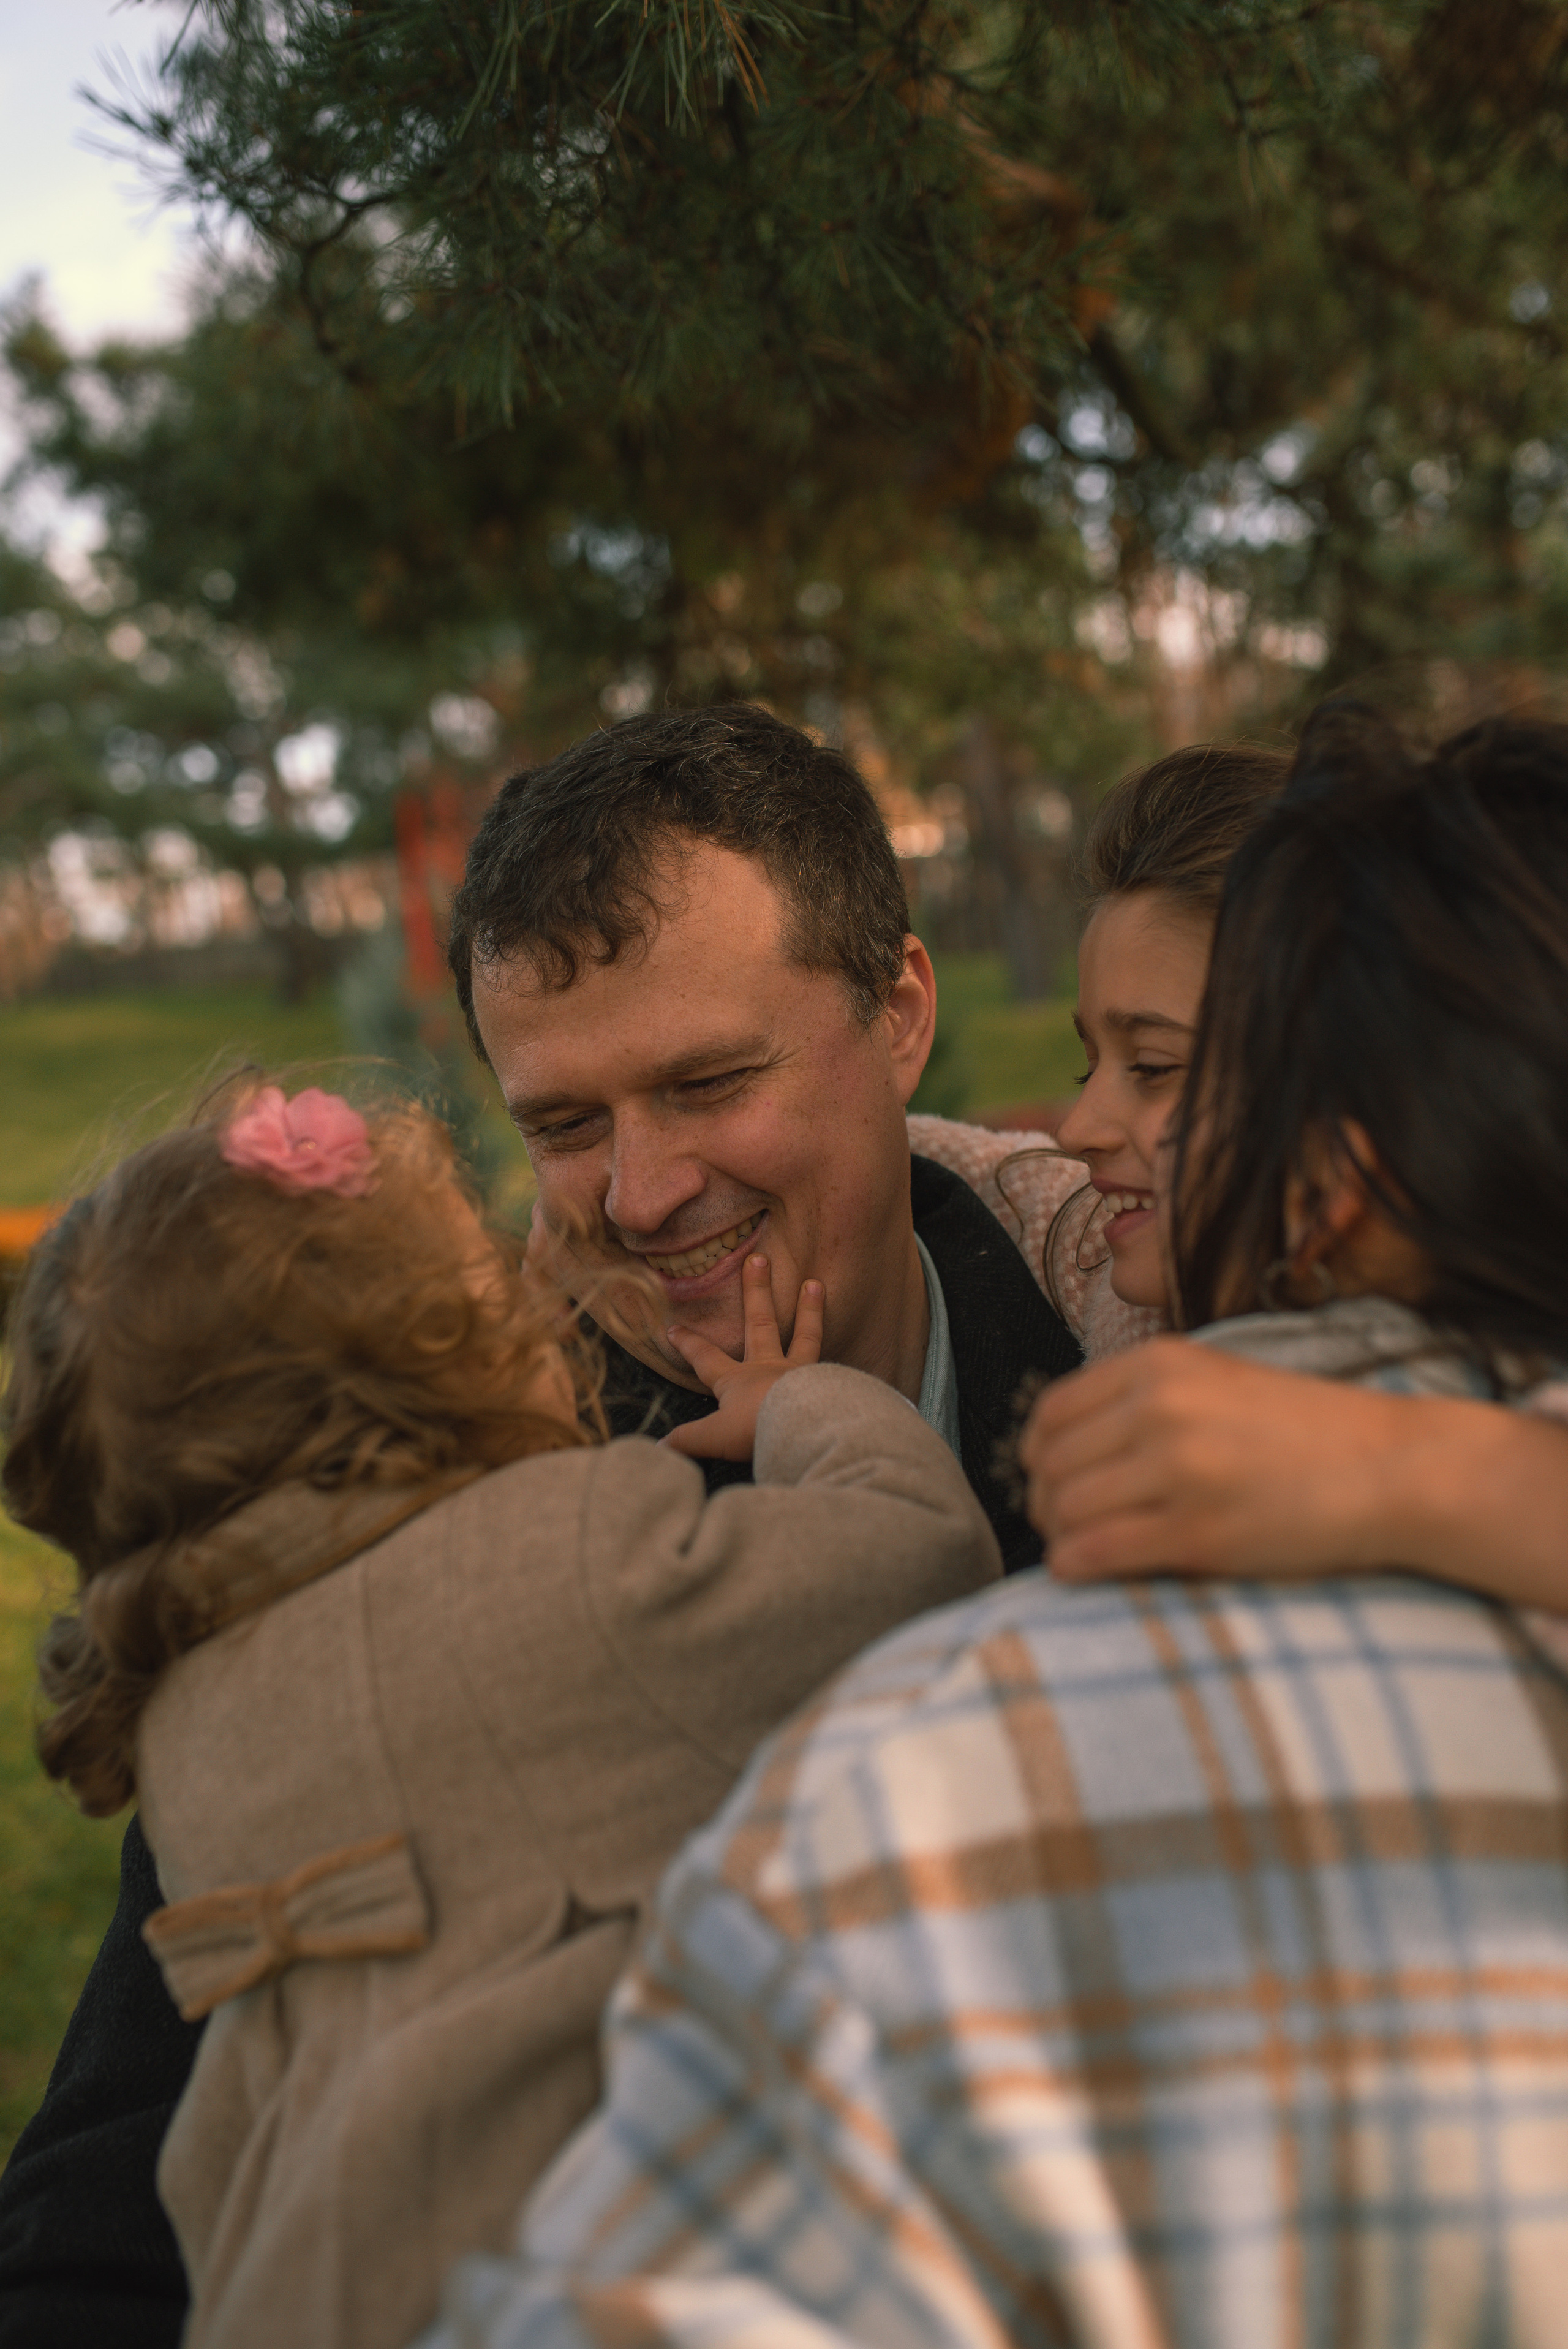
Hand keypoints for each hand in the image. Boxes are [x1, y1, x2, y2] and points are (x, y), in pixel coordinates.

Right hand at [662, 1256, 824, 1461]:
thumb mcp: (714, 1438)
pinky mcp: (827, 1385)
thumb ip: (687, 1441)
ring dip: (809, 1310)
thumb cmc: (756, 1429)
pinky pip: (834, 1368)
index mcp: (737, 1380)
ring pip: (804, 1335)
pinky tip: (846, 1362)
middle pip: (760, 1323)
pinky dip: (839, 1364)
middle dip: (756, 1291)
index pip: (705, 1358)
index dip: (688, 1343)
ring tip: (816, 1283)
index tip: (674, 1327)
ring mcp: (800, 1373)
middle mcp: (768, 1368)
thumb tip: (659, 1448)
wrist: (803, 1429)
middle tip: (759, 1258)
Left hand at [1017, 1336, 1415, 1581]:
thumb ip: (1142, 1401)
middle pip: (1051, 1465)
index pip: (1051, 1413)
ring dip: (1059, 1537)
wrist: (1393, 1467)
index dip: (1037, 1457)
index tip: (1050, 1482)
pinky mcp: (1198, 1530)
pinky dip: (1075, 1566)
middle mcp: (1160, 1407)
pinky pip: (1098, 1551)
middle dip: (1044, 1502)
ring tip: (1082, 1549)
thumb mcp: (1214, 1382)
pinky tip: (1082, 1572)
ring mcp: (1178, 1468)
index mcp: (1158, 1365)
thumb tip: (1059, 1449)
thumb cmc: (1304, 1433)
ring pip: (1066, 1509)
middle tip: (1064, 1527)